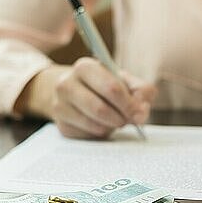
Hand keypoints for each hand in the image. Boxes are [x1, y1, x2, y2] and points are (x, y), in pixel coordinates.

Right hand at [16, 58, 155, 138]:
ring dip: (112, 126)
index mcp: (85, 67)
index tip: (139, 113)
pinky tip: (102, 124)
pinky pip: (88, 135)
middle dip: (120, 117)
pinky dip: (101, 133)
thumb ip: (142, 91)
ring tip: (117, 120)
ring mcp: (60, 105)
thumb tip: (141, 111)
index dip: (129, 104)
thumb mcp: (126, 81)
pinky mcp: (61, 125)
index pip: (111, 88)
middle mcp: (66, 84)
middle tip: (129, 120)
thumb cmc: (106, 85)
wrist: (76, 92)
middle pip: (100, 108)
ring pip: (94, 124)